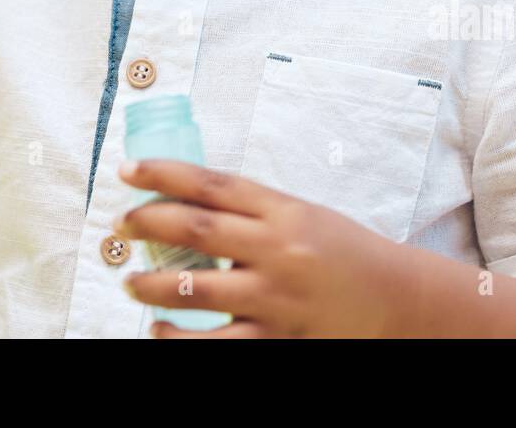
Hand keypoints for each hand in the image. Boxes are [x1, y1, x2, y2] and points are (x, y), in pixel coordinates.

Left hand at [114, 158, 413, 337]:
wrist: (396, 299)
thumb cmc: (342, 253)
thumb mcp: (301, 216)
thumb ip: (251, 212)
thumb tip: (186, 202)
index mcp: (282, 209)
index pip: (212, 183)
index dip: (163, 173)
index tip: (127, 170)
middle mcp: (277, 248)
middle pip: (198, 228)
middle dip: (148, 223)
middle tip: (120, 223)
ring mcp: (276, 297)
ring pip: (198, 289)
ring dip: (153, 286)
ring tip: (130, 282)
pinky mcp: (278, 338)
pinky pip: (216, 344)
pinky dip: (178, 340)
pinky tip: (158, 332)